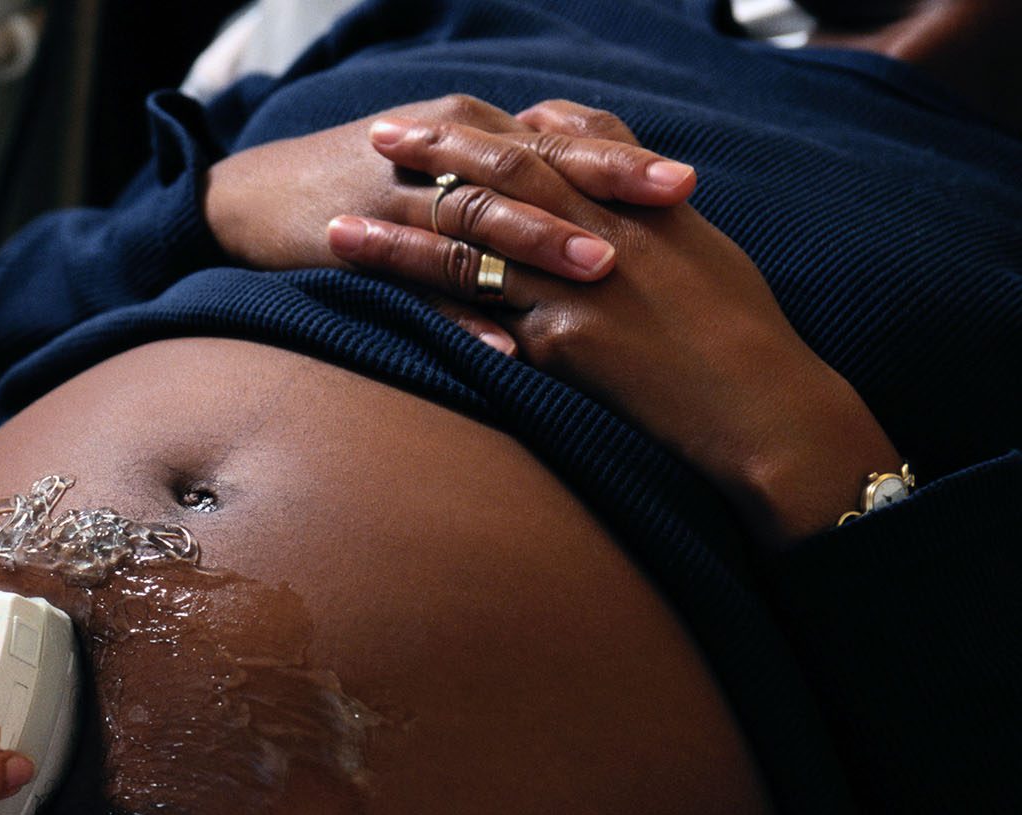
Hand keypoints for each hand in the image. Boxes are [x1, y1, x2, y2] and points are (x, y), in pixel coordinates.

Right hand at [202, 94, 696, 350]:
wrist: (253, 199)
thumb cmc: (363, 184)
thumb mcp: (438, 161)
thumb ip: (507, 168)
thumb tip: (584, 179)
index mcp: (466, 129)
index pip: (554, 140)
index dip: (618, 159)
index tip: (684, 182)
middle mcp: (437, 155)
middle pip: (530, 167)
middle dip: (601, 188)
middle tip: (669, 205)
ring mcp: (398, 204)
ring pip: (478, 220)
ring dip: (539, 246)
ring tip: (600, 274)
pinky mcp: (360, 251)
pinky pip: (418, 286)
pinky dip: (463, 314)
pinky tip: (508, 342)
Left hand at [329, 100, 900, 544]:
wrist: (765, 407)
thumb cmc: (741, 336)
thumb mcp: (701, 249)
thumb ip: (646, 206)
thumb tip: (607, 178)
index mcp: (638, 200)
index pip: (552, 139)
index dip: (487, 129)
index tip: (434, 119)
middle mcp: (604, 228)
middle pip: (499, 176)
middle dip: (433, 155)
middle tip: (374, 140)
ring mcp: (582, 281)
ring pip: (469, 245)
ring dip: (396, 239)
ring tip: (336, 231)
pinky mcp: (568, 339)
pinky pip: (478, 320)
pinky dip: (424, 312)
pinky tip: (373, 310)